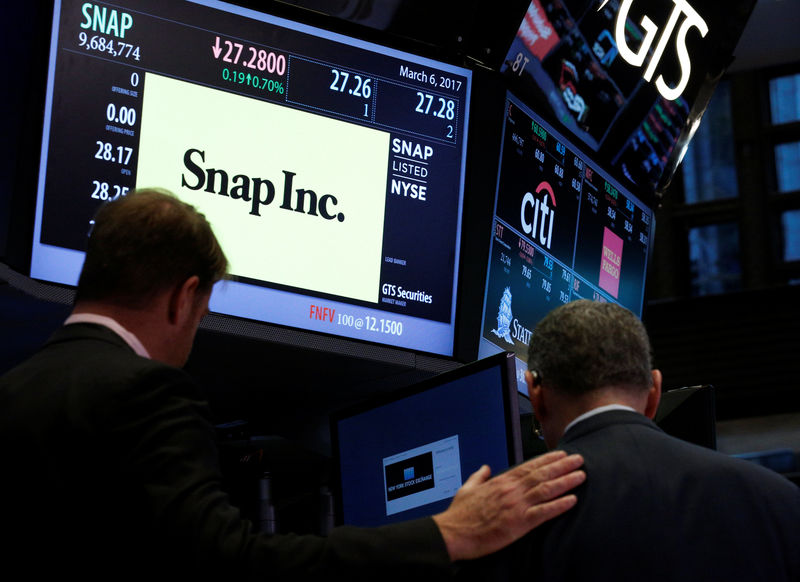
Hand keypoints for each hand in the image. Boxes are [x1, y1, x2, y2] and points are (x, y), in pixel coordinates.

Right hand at [432, 450, 584, 560]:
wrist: (453, 533)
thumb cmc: (459, 514)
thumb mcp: (467, 488)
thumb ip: (478, 476)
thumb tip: (485, 468)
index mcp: (500, 482)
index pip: (528, 466)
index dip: (547, 460)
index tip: (561, 454)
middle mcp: (511, 490)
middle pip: (541, 474)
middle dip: (562, 466)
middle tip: (579, 459)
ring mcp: (515, 506)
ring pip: (546, 489)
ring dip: (565, 481)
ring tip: (581, 475)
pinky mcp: (518, 523)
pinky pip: (543, 512)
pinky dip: (559, 505)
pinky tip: (572, 500)